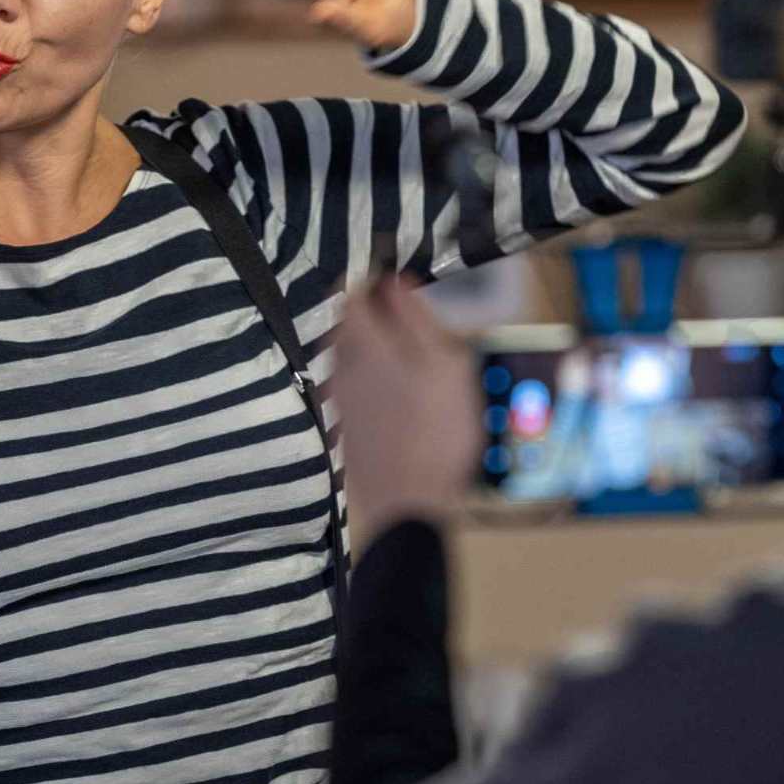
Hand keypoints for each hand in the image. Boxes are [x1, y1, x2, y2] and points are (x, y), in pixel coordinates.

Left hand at [331, 275, 479, 540]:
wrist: (408, 503)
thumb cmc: (436, 431)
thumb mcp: (444, 365)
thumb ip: (416, 320)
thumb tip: (395, 281)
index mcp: (364, 346)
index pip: (351, 293)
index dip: (372, 280)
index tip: (397, 280)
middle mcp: (341, 367)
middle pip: (346, 324)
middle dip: (371, 313)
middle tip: (406, 314)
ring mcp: (339, 399)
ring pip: (348, 355)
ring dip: (371, 346)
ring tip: (407, 353)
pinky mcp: (345, 426)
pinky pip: (352, 386)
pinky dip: (370, 378)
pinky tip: (397, 393)